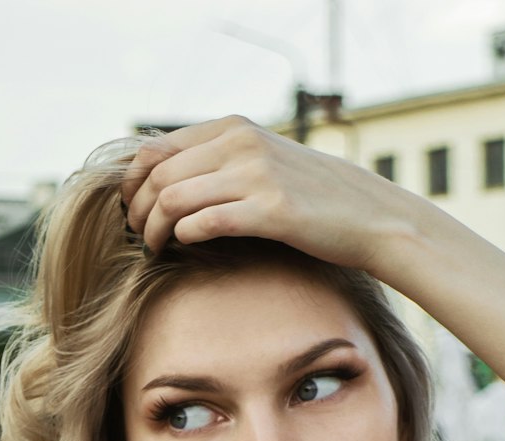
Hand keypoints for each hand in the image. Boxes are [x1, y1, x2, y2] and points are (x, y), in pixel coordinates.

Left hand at [121, 115, 404, 271]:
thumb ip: (224, 160)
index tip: (132, 209)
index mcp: (234, 127)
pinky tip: (184, 249)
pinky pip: (207, 222)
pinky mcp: (272, 211)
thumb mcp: (266, 161)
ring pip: (174, 199)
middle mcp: (242, 143)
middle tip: (138, 237)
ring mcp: (257, 175)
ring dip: (154, 229)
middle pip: (158, 175)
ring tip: (153, 249)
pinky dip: (185, 237)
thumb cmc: (316, 198)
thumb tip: (170, 178)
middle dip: (138, 210)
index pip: (156, 147)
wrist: (372, 217)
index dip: (132, 182)